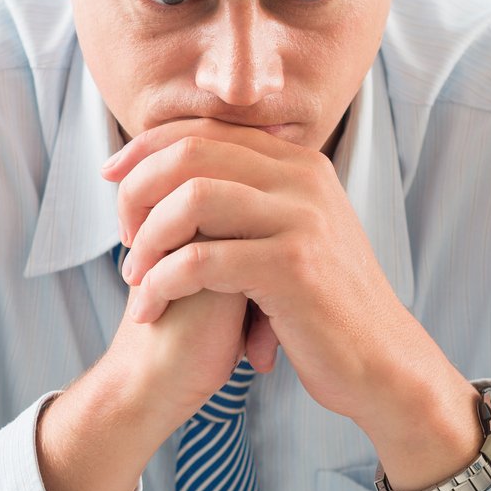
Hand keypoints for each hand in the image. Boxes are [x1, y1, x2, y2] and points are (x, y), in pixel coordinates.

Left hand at [101, 117, 437, 426]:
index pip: (205, 128)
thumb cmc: (320, 305)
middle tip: (125, 236)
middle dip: (139, 190)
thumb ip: (248, 198)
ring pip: (192, 199)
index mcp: (297, 164)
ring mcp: (301, 220)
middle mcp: (302, 179)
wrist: (379, 361)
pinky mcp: (293, 267)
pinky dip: (162, 282)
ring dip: (149, 239)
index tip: (110, 176)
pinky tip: (150, 308)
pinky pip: (202, 260)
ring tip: (135, 277)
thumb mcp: (290, 234)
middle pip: (191, 152)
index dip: (146, 147)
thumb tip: (179, 172)